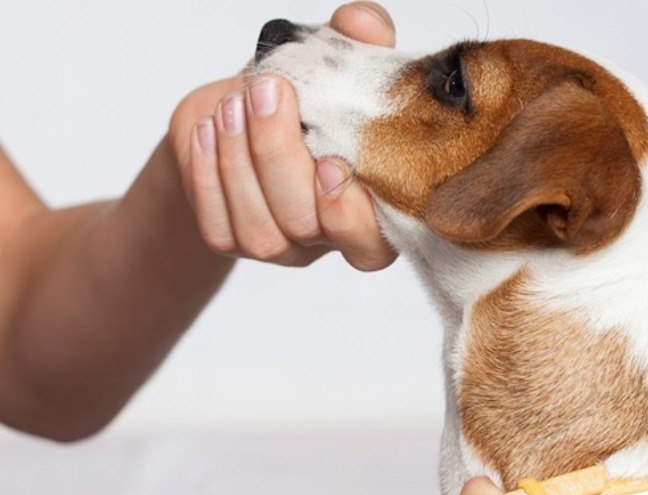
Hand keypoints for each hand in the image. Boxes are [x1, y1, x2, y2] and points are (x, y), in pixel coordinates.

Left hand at [167, 1, 398, 270]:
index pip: (372, 246)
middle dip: (279, 158)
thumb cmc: (305, 95)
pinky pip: (218, 227)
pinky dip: (208, 175)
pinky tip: (206, 131)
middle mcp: (330, 240)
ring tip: (231, 104)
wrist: (243, 111)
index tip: (330, 160)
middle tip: (266, 92)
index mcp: (373, 209)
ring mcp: (282, 248)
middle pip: (306, 227)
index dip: (350, 215)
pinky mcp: (233, 240)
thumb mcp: (335, 59)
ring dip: (239, 163)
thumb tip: (364, 25)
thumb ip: (358, 39)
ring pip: (260, 232)